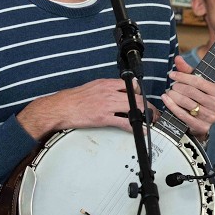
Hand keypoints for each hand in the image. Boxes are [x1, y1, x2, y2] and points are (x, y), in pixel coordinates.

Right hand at [17, 77, 143, 138]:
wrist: (60, 108)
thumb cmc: (73, 99)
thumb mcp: (92, 87)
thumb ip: (106, 88)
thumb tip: (117, 90)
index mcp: (106, 84)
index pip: (130, 84)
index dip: (140, 93)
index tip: (144, 100)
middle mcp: (109, 92)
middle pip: (136, 97)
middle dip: (148, 105)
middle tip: (154, 112)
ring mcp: (107, 105)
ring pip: (134, 107)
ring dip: (146, 115)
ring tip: (152, 120)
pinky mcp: (103, 117)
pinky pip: (124, 122)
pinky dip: (136, 126)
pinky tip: (142, 130)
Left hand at [162, 55, 214, 136]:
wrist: (203, 121)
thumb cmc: (200, 98)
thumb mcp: (198, 84)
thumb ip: (188, 71)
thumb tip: (177, 59)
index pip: (199, 81)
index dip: (183, 77)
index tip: (172, 74)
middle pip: (192, 92)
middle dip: (178, 87)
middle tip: (171, 85)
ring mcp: (212, 118)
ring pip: (187, 103)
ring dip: (174, 96)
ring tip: (169, 92)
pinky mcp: (202, 127)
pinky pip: (183, 115)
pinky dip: (172, 106)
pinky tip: (166, 100)